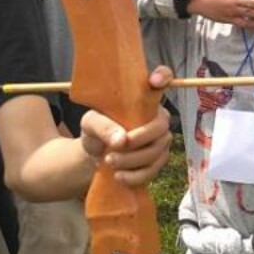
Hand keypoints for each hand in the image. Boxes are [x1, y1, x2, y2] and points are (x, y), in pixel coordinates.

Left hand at [78, 65, 173, 185]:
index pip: (163, 77)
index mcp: (144, 99)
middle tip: (113, 149)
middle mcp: (158, 117)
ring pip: (156, 151)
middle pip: (160, 128)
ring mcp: (161, 140)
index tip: (154, 81)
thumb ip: (102, 126)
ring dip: (132, 160)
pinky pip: (153, 170)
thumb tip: (121, 140)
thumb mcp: (90, 123)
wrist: (94, 155)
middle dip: (138, 141)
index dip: (164, 76)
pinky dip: (135, 176)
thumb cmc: (96, 130)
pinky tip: (119, 177)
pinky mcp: (158, 161)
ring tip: (109, 162)